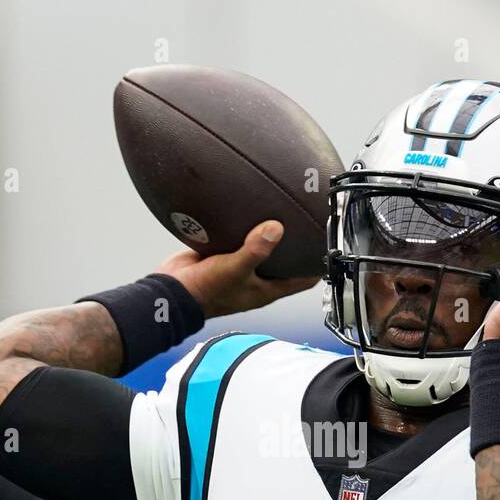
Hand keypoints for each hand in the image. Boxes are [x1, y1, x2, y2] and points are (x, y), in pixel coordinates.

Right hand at [159, 220, 318, 318]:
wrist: (171, 291)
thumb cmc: (205, 291)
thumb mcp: (234, 269)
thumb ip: (255, 250)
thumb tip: (276, 228)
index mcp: (266, 289)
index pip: (303, 280)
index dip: (317, 266)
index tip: (329, 246)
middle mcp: (257, 279)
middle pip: (285, 261)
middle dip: (297, 245)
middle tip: (308, 221)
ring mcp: (240, 267)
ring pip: (263, 248)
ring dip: (271, 234)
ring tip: (282, 210)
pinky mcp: (223, 255)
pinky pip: (240, 239)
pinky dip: (246, 228)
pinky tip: (249, 208)